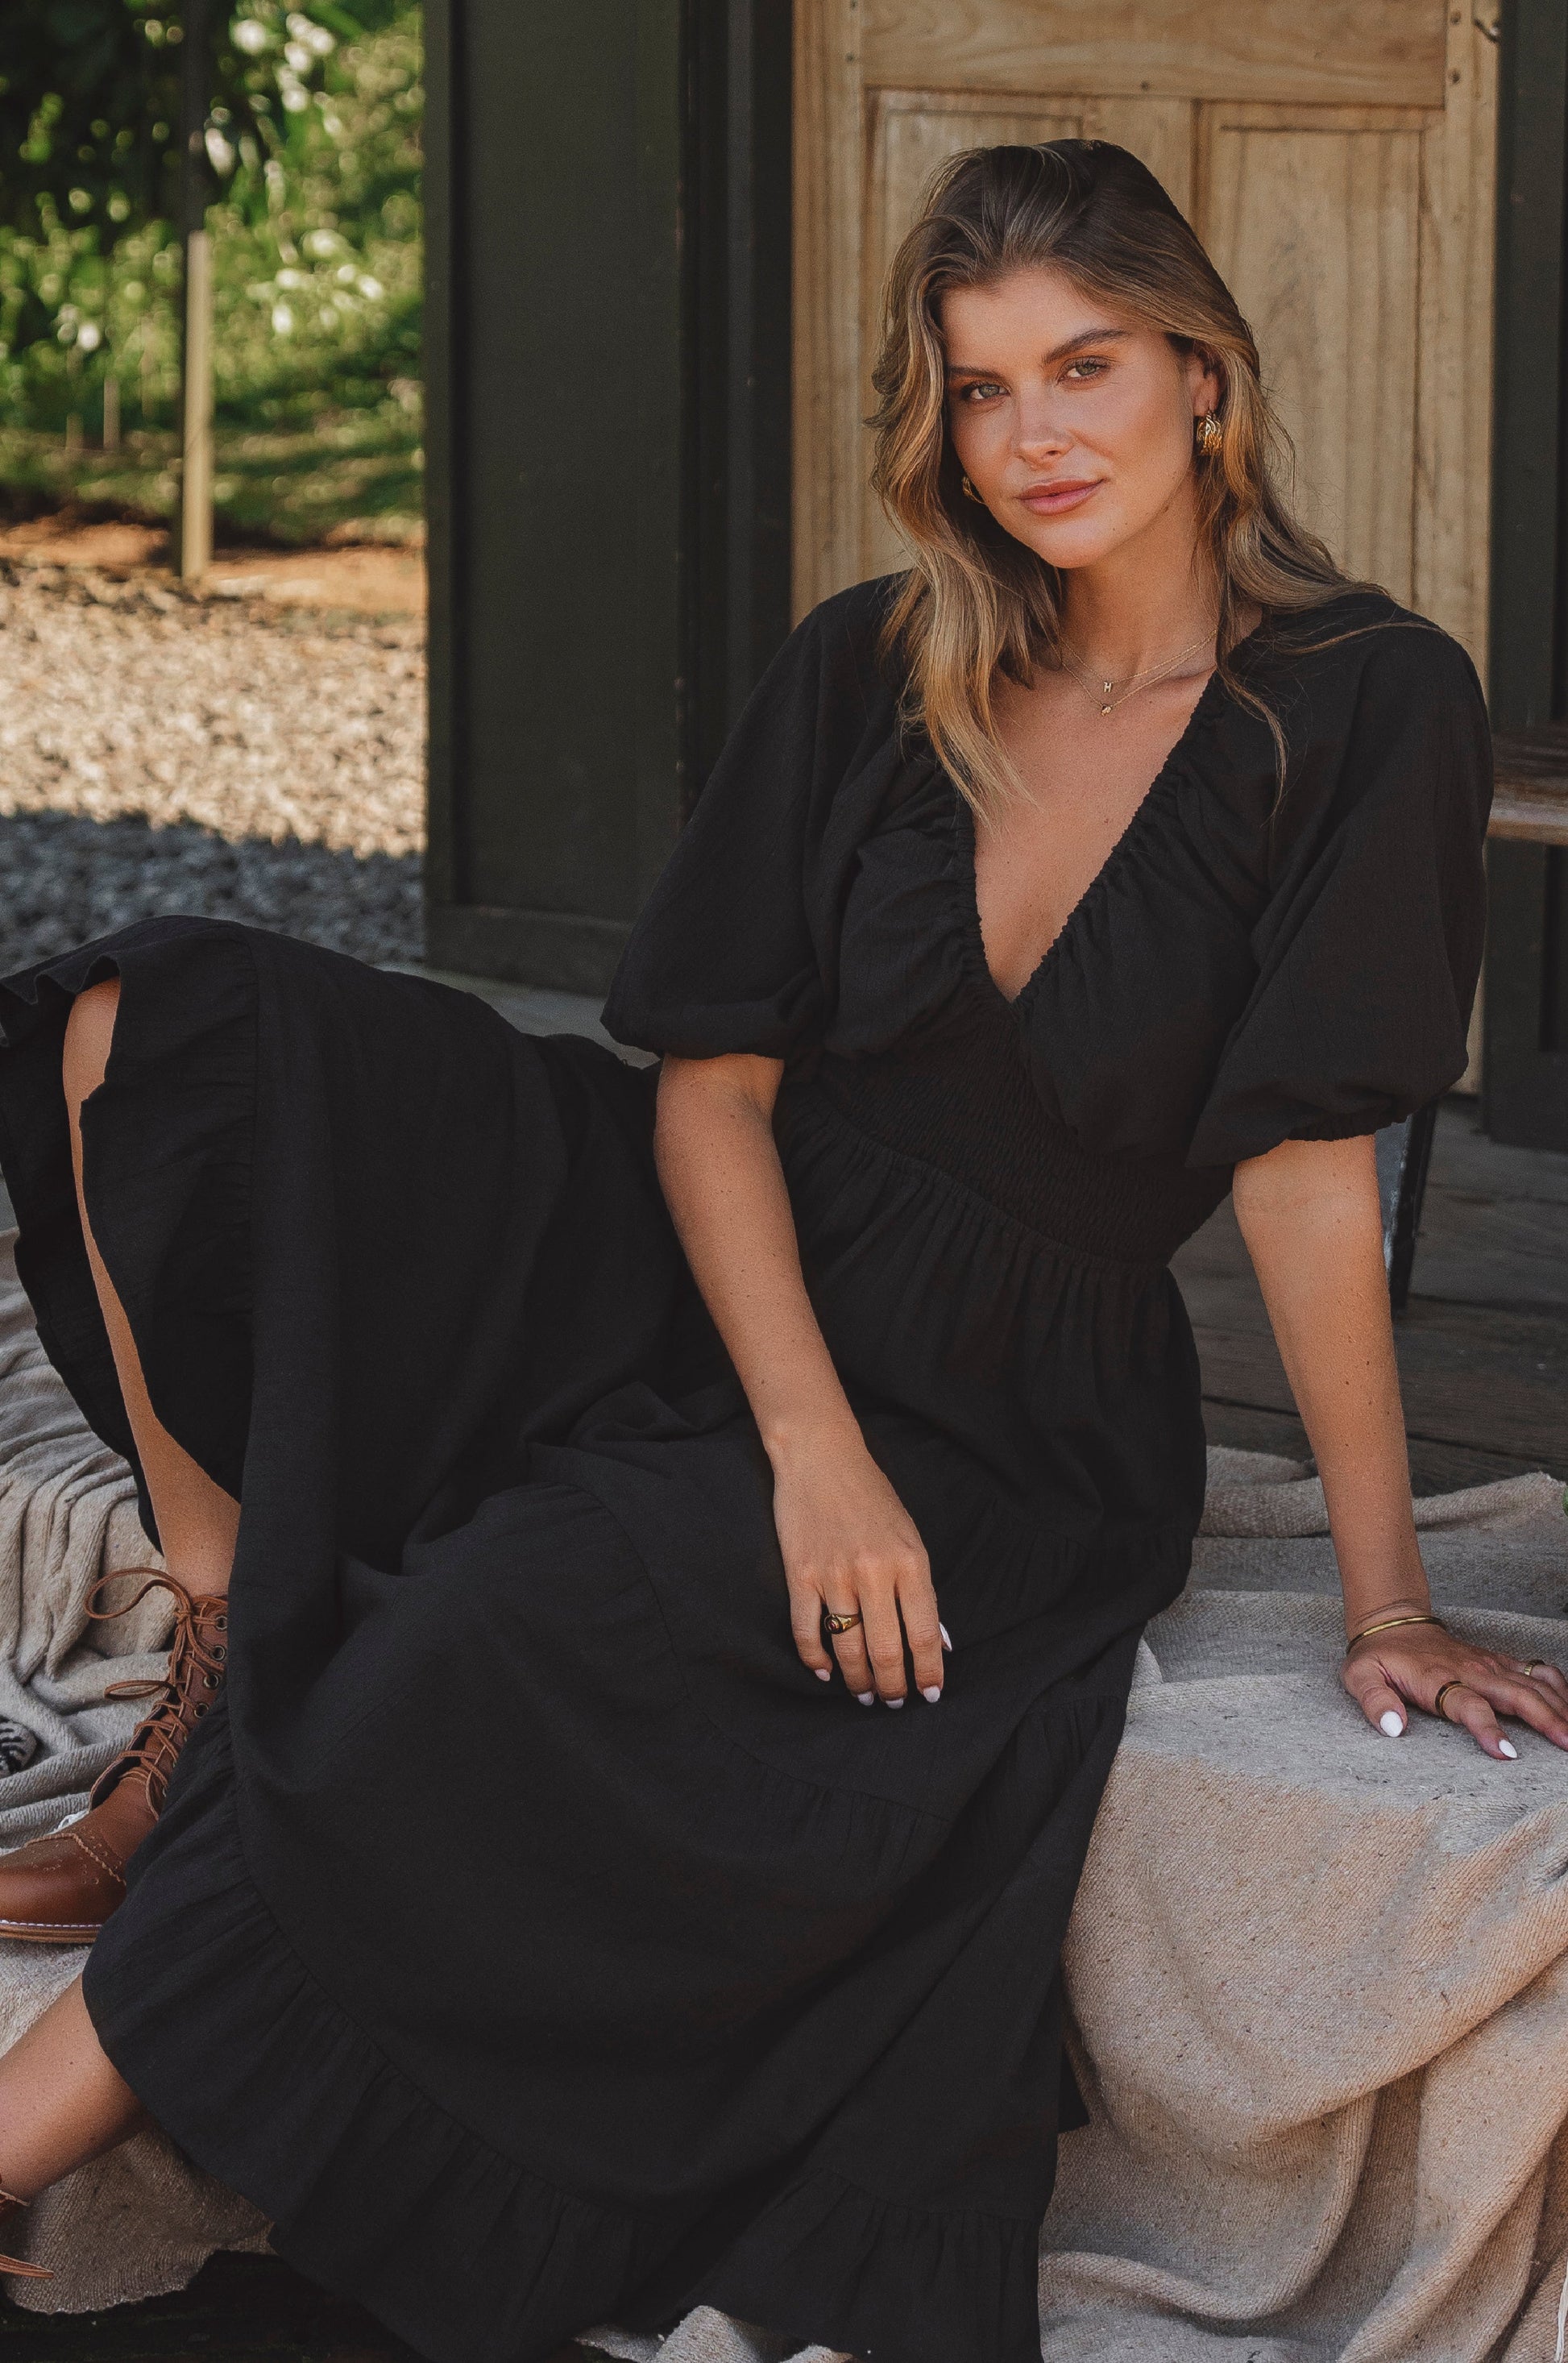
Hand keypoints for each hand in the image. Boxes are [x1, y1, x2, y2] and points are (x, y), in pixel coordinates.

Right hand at [771, 1432, 944, 1706]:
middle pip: (886, 1651)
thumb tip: (936, 1641)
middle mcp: (875, 1573)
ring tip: (864, 1695)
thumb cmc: (872, 1496)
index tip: (930, 1695)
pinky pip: (807, 1632)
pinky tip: (825, 1673)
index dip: (929, 1672)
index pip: (924, 1634)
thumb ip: (921, 1590)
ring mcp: (834, 1576)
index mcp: (910, 1562)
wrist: (821, 1458)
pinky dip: (815, 1660)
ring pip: (848, 1649)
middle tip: (894, 1702)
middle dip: (892, 1687)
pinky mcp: (800, 1576)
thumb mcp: (911, 1536)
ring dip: (857, 1681)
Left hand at [1342, 1621, 1567, 1758]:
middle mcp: (1470, 1670)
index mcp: (1438, 1679)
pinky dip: (1558, 1686)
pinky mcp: (1498, 1661)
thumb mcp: (1359, 1676)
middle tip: (1566, 1745)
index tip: (1506, 1752)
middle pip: (1515, 1695)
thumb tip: (1392, 1728)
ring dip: (1558, 1706)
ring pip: (1533, 1683)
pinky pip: (1536, 1670)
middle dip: (1545, 1719)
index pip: (1468, 1705)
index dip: (1487, 1728)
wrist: (1393, 1622)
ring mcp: (1488, 1664)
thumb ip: (1374, 1701)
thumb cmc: (1379, 1656)